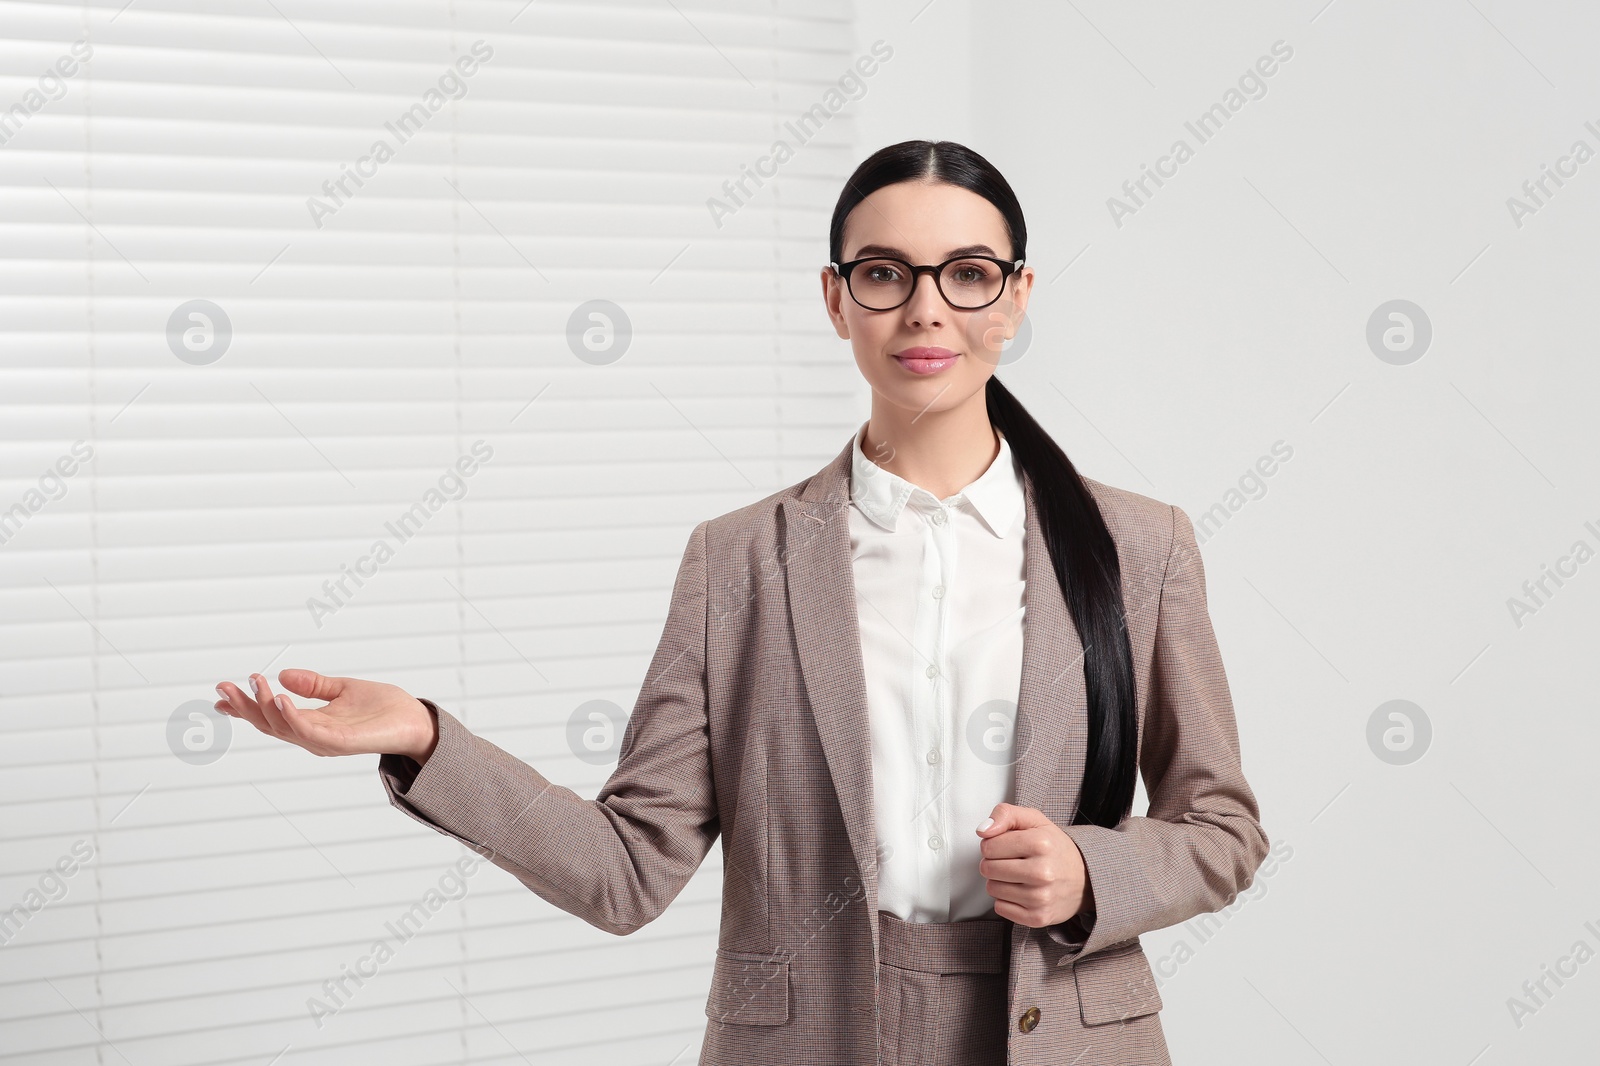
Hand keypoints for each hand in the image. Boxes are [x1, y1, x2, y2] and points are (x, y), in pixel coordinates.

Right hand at [212, 669, 436, 761]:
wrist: (415, 721)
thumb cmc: (383, 709)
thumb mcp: (342, 689)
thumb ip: (314, 685)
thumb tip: (284, 674)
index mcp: (310, 723)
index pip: (270, 716)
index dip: (244, 707)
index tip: (221, 693)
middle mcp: (311, 736)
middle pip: (268, 723)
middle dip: (244, 705)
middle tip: (223, 686)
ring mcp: (323, 741)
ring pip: (282, 726)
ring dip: (263, 705)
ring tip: (254, 682)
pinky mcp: (339, 742)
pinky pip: (308, 730)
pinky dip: (291, 715)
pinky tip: (280, 696)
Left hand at [975, 802, 1092, 927]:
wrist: (1085, 879)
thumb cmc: (1054, 848)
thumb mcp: (1034, 820)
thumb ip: (1005, 814)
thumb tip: (983, 830)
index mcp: (1041, 843)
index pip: (988, 846)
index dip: (993, 844)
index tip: (1007, 846)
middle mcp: (1042, 872)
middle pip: (987, 868)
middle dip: (994, 863)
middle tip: (1012, 861)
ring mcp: (1041, 897)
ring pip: (992, 888)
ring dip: (1000, 881)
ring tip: (1019, 876)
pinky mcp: (1038, 917)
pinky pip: (1000, 908)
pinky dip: (1007, 900)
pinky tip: (1022, 891)